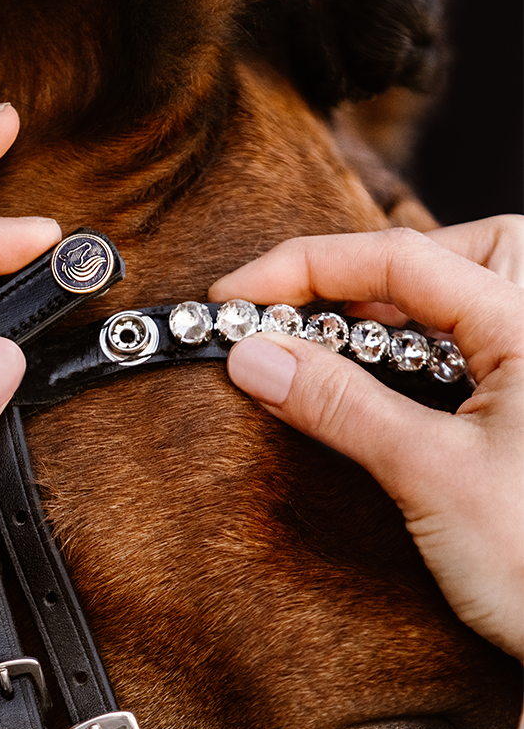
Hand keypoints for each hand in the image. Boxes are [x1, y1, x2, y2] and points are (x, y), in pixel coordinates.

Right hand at [209, 218, 523, 664]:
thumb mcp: (430, 475)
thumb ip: (340, 406)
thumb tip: (254, 358)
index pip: (399, 259)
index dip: (303, 268)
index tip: (234, 297)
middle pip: (448, 253)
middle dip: (366, 271)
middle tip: (301, 312)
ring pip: (463, 292)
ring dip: (393, 308)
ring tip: (335, 342)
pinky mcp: (523, 405)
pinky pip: (466, 345)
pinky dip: (413, 349)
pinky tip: (379, 379)